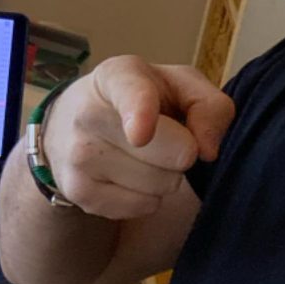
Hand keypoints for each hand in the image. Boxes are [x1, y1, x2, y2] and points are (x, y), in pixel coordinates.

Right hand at [41, 55, 234, 219]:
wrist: (74, 121)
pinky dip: (147, 197)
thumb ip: (210, 106)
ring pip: (160, 185)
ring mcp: (78, 156)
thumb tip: (207, 150)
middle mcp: (88, 113)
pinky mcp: (79, 192)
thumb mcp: (180, 86)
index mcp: (116, 76)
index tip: (140, 134)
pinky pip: (143, 206)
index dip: (140, 113)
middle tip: (165, 136)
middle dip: (182, 150)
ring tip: (143, 154)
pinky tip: (128, 174)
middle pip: (169, 153)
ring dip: (165, 175)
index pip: (130, 94)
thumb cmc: (143, 100)